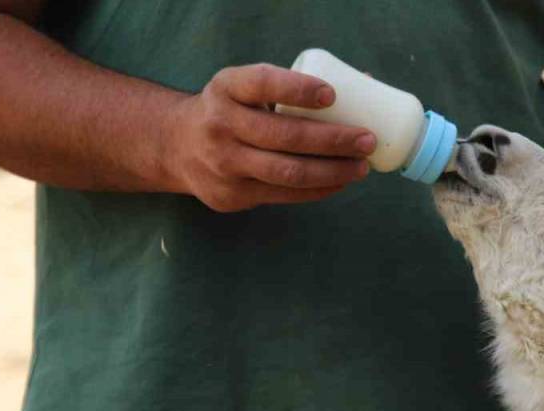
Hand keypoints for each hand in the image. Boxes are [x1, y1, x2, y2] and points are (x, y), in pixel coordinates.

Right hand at [166, 64, 375, 212]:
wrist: (176, 146)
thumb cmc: (231, 111)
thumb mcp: (243, 88)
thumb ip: (289, 86)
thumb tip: (366, 81)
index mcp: (226, 88)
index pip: (262, 83)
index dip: (298, 89)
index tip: (332, 95)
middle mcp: (220, 125)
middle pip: (285, 135)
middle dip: (333, 140)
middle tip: (367, 140)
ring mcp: (223, 164)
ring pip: (288, 172)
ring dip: (332, 171)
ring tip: (361, 167)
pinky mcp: (232, 196)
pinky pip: (284, 195)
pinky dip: (318, 190)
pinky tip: (340, 183)